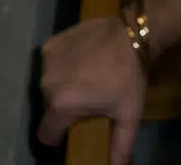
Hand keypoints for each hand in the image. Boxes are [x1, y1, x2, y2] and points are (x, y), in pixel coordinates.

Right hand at [37, 14, 147, 164]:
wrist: (135, 33)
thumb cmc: (131, 77)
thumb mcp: (128, 115)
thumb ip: (121, 146)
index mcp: (61, 105)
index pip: (46, 133)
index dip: (57, 136)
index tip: (71, 129)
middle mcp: (46, 85)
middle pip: (49, 106)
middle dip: (65, 106)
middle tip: (88, 97)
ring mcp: (46, 61)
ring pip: (49, 83)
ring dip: (62, 83)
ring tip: (86, 76)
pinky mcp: (51, 43)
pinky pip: (50, 62)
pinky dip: (62, 64)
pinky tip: (82, 59)